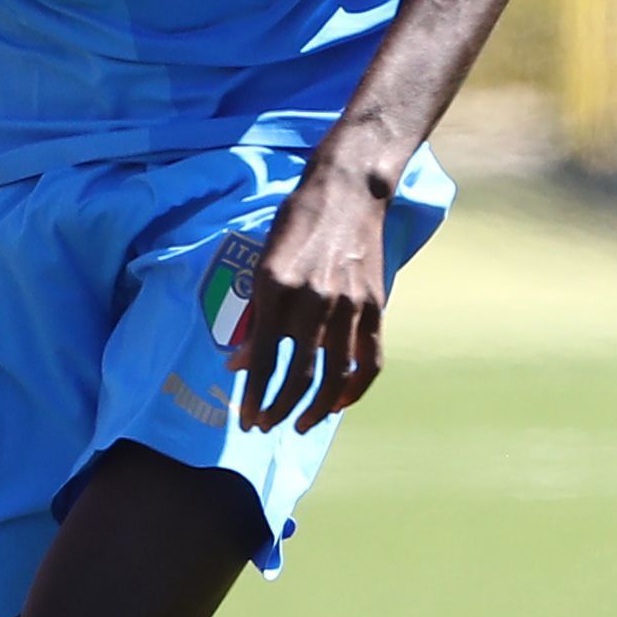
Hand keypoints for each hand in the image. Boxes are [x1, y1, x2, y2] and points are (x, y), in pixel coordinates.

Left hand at [230, 160, 390, 431]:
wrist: (348, 190)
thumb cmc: (296, 223)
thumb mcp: (261, 261)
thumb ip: (253, 314)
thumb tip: (241, 363)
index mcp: (276, 287)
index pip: (264, 358)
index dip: (255, 395)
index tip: (246, 418)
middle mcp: (313, 300)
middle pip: (298, 373)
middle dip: (278, 408)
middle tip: (265, 426)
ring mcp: (349, 304)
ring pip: (334, 374)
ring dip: (316, 408)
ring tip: (300, 424)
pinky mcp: (375, 305)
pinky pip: (369, 360)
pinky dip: (355, 388)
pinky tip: (338, 403)